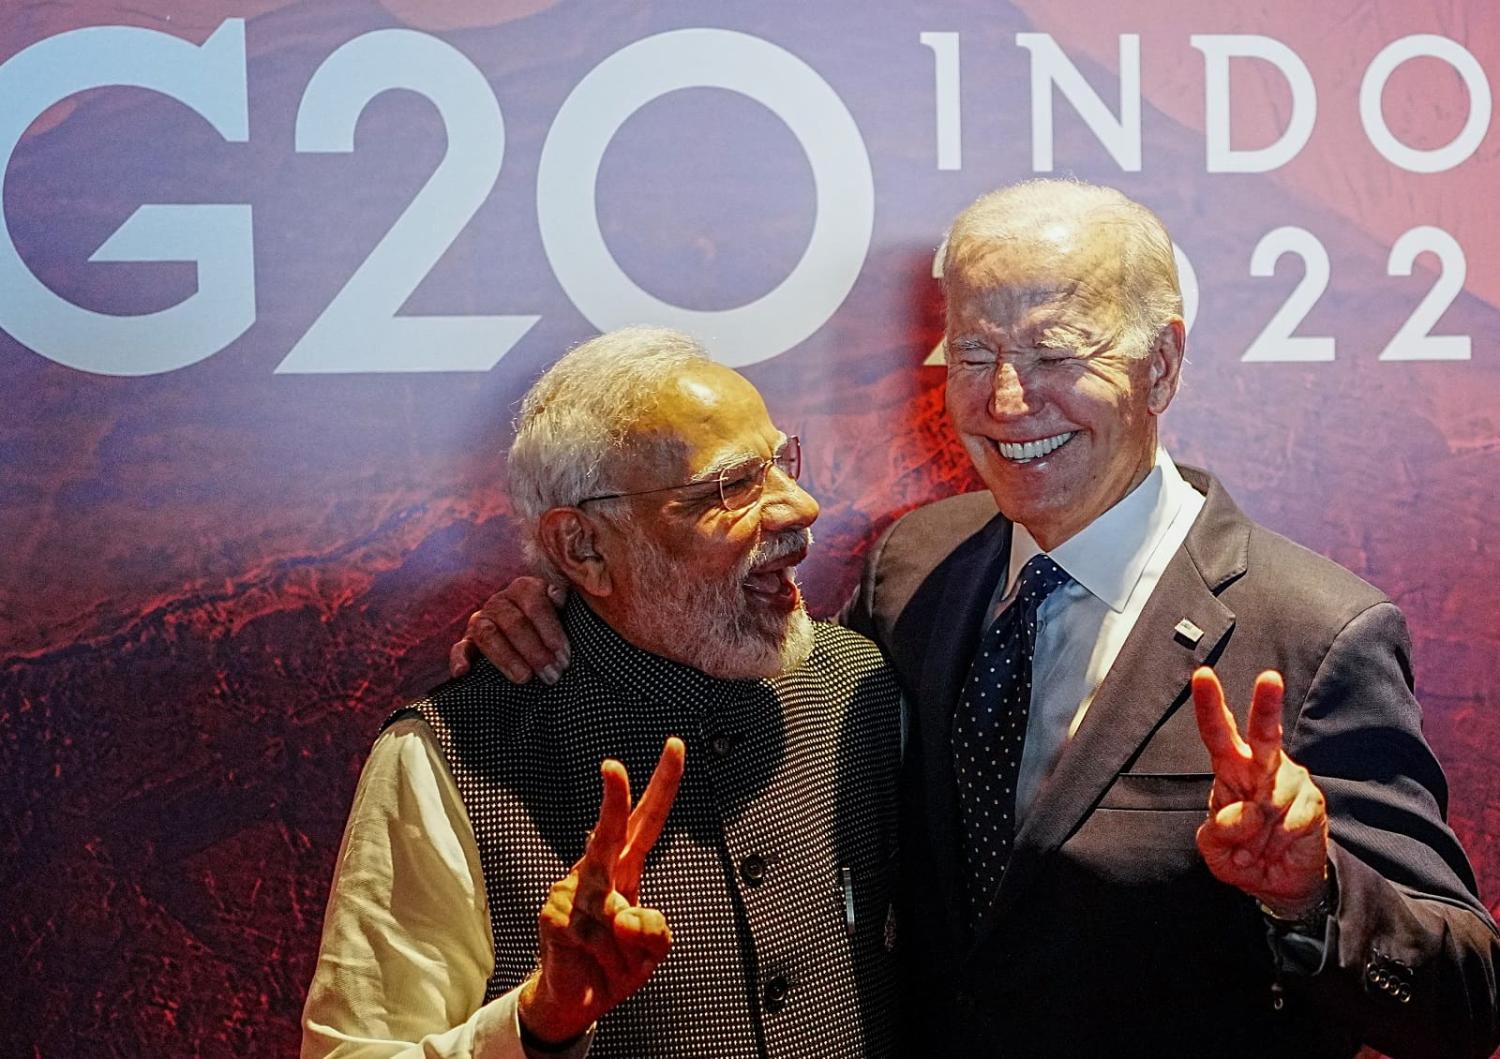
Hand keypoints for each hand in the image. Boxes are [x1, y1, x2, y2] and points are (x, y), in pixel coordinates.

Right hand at [449, 577, 570, 682]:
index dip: (551, 632)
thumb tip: (558, 596)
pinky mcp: (468, 641)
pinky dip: (459, 659)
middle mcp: (500, 601)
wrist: (529, 630)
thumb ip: (562, 601)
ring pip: (487, 635)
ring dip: (507, 659)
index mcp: (525, 588)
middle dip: (535, 651)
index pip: (536, 605)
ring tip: (525, 679)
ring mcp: (481, 620)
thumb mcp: (562, 609)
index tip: (564, 656)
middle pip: (513, 623)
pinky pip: (459, 647)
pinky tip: (462, 673)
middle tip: (552, 674)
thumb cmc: (552, 624)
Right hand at [518, 737, 685, 1044]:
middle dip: (612, 800)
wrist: (574, 1000)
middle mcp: (596, 873)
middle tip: (612, 767)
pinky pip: (597, 937)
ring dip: (624, 949)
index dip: (662, 785)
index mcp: (624, 869)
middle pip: (608, 831)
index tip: (674, 748)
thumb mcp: (652, 950)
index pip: (646, 822)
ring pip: (614, 912)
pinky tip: (591, 961)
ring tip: (611, 960)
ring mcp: (571, 893)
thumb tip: (626, 915)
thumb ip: (654, 931)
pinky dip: (606, 958)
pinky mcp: (554, 917)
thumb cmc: (614, 964)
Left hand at [1191, 667, 1329, 917]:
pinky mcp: (1313, 803)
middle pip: (1264, 733)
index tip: (1203, 675)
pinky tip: (1276, 849)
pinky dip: (1276, 843)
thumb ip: (1217, 833)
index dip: (1210, 705)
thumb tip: (1243, 814)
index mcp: (1231, 769)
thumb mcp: (1215, 851)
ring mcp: (1291, 782)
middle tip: (1269, 678)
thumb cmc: (1242, 856)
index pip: (1218, 733)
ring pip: (1272, 795)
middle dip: (1267, 705)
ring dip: (1257, 834)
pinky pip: (1290, 821)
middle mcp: (1263, 767)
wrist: (1281, 884)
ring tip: (1256, 849)